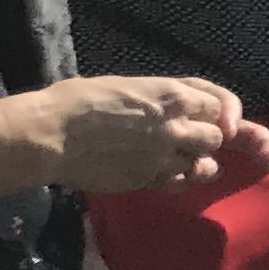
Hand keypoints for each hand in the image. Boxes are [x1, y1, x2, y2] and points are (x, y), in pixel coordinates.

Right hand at [37, 76, 268, 194]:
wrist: (51, 134)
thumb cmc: (77, 101)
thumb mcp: (127, 86)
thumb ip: (157, 98)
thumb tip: (169, 105)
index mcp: (171, 94)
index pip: (217, 105)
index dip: (211, 112)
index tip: (200, 116)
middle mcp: (175, 125)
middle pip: (215, 138)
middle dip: (204, 139)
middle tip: (183, 139)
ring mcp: (163, 156)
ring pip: (204, 165)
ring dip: (195, 162)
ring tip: (175, 159)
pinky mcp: (148, 180)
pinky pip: (180, 183)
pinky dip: (179, 180)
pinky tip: (163, 174)